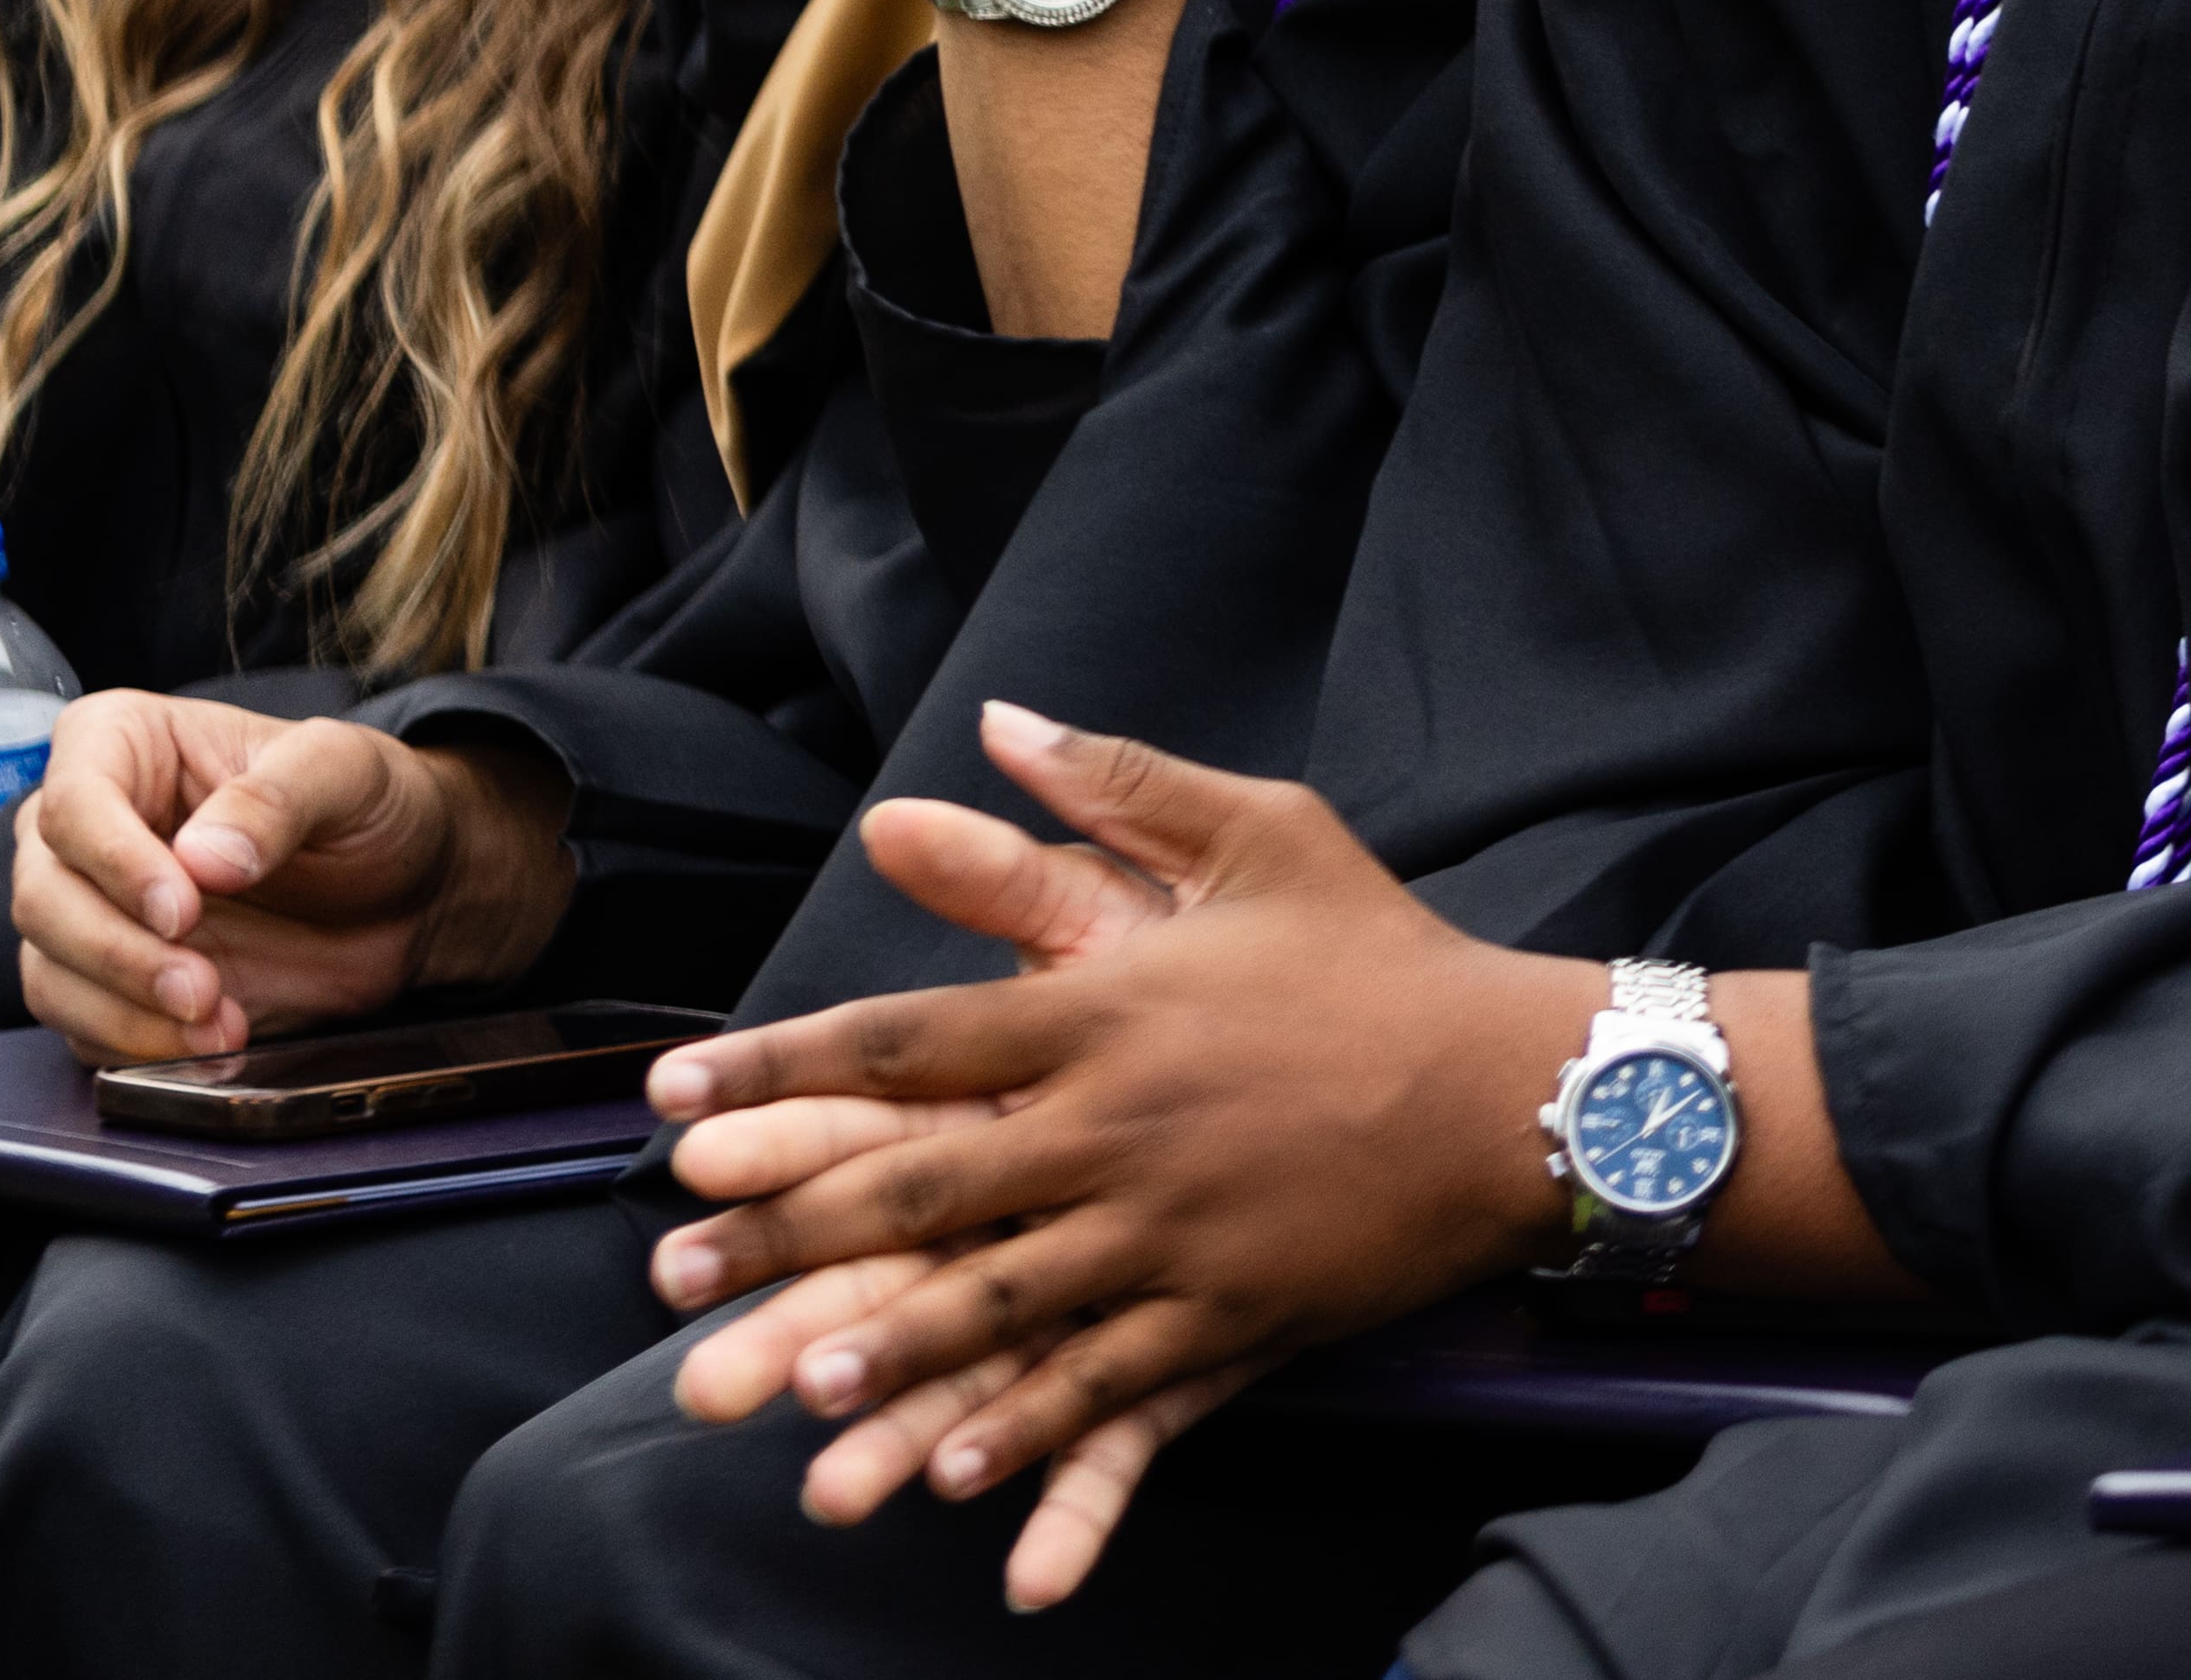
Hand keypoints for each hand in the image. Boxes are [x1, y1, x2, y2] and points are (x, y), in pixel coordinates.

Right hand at [8, 694, 574, 1063]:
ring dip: (125, 1011)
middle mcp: (87, 827)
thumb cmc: (367, 804)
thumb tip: (204, 857)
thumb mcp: (347, 771)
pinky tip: (208, 1040)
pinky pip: (81, 1025)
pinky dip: (136, 1044)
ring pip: (48, 971)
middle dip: (118, 954)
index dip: (115, 862)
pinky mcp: (110, 982)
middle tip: (202, 986)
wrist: (405, 890)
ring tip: (218, 1023)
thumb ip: (278, 798)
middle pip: (43, 896)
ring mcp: (92, 908)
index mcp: (122, 743)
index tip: (183, 908)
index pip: (73, 802)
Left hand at [638, 706, 1572, 1569]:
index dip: (777, 1067)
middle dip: (786, 1234)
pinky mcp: (1231, 1313)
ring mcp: (1174, 1230)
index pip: (907, 1039)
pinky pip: (1107, 1385)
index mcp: (1111, 1008)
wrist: (1520, 1082)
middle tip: (675, 1275)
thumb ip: (1115, 783)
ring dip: (886, 1352)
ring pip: (999, 1302)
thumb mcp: (1260, 831)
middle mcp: (1121, 1124)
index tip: (670, 1096)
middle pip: (921, 1186)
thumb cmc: (1382, 950)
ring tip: (793, 1392)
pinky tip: (956, 1470)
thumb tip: (994, 719)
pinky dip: (1028, 1428)